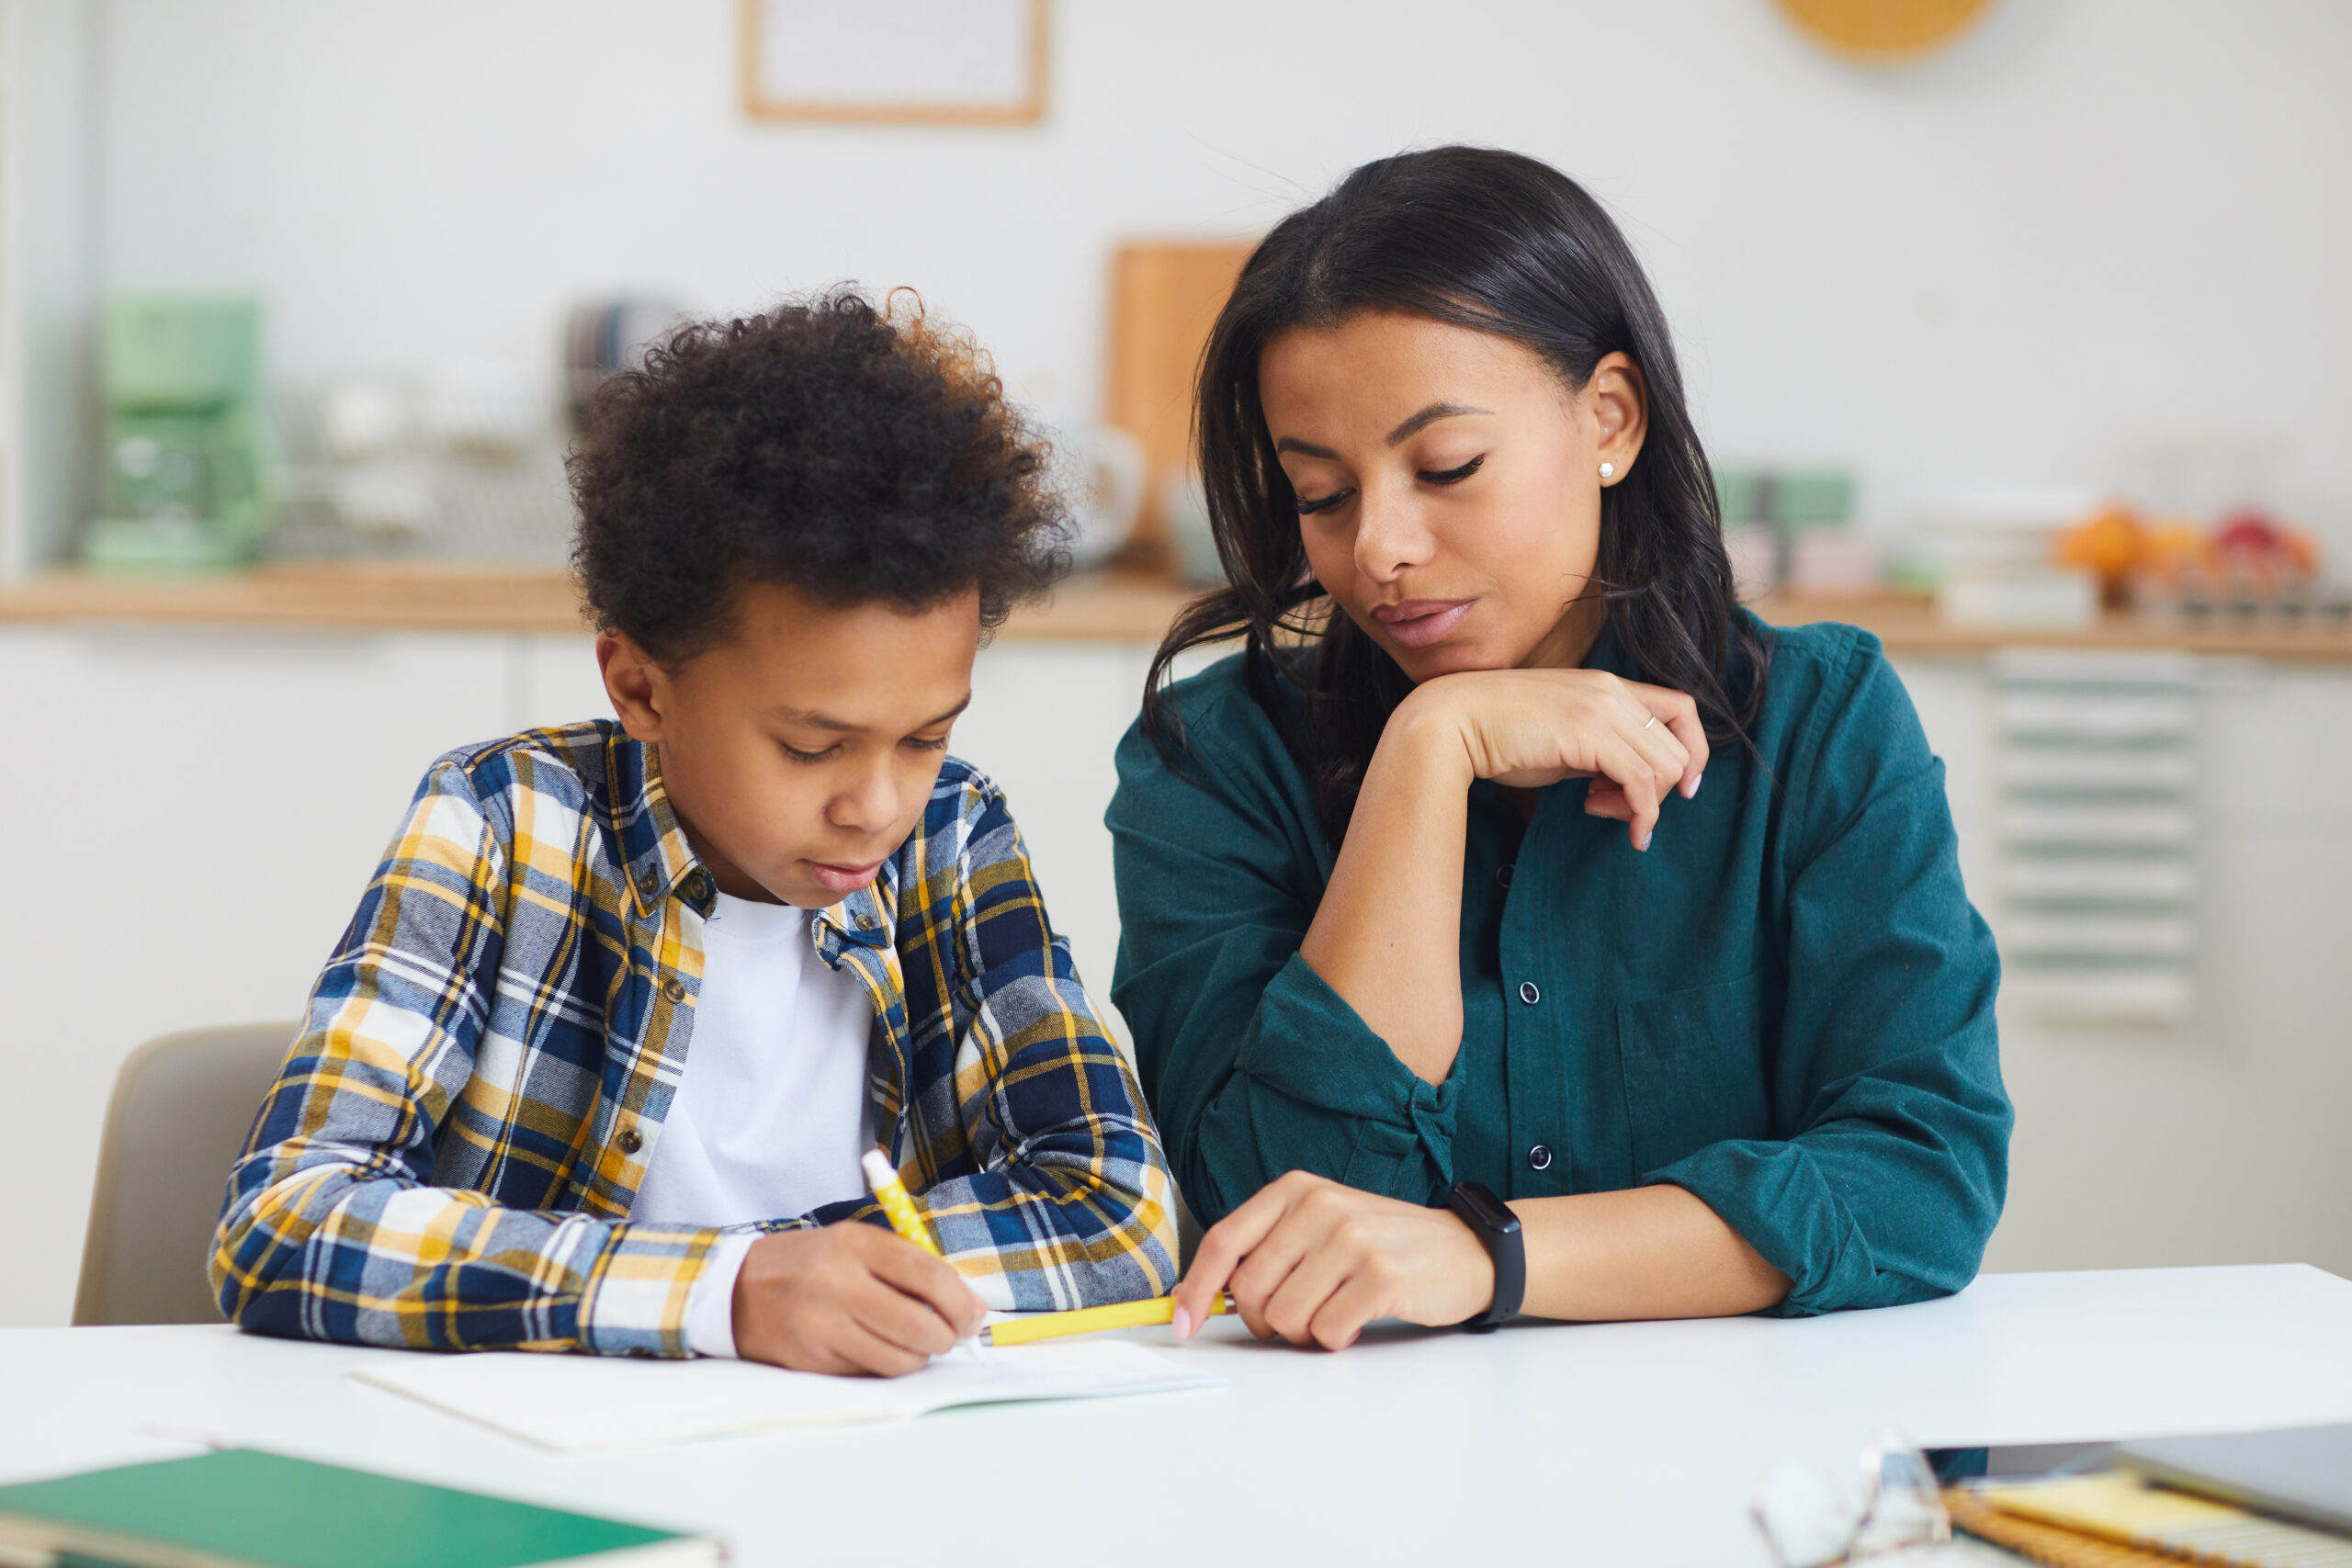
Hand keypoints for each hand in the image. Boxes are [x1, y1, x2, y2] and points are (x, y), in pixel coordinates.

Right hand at [730, 1223, 986, 1375]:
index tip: (972, 1316)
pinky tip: (877, 1349)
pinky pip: (869, 1373)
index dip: (961, 1302)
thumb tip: (970, 1308)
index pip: (928, 1275)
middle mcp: (839, 1283)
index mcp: (856, 1244)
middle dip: (946, 1337)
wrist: (735, 1290)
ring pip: (899, 1359)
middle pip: (920, 1325)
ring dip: (918, 1357)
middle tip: (949, 1336)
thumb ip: (911, 1268)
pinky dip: (884, 1366)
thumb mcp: (856, 1246)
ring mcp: (823, 1326)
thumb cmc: (811, 1264)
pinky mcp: (811, 1361)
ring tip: (913, 1343)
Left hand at [1171, 1171, 1494, 1349]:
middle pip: (1249, 1289)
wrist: (1464, 1250)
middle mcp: (1320, 1205)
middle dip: (1263, 1320)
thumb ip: (1268, 1249)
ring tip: (1336, 1311)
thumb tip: (1204, 1297)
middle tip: (1298, 1318)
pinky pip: (1327, 1331)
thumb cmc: (1382, 1245)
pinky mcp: (1382, 1276)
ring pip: (1285, 1316)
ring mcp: (1352, 1239)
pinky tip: (1359, 1319)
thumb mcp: (1320, 1225)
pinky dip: (1336, 1339)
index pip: (1223, 1240)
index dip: (1195, 1287)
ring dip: (1305, 1332)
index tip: (1181, 1323)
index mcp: (1295, 1189)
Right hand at [1398, 668, 1705, 849]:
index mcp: (1607, 685)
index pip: (1682, 709)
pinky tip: (1625, 831)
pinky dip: (1643, 814)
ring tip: (1607, 816)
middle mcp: (1611, 690)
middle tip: (1622, 811)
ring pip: (1668, 765)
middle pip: (1681, 743)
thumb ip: (1596, 750)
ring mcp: (1601, 708)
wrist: (1450, 724)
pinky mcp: (1588, 733)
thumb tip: (1622, 781)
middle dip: (1665, 789)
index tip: (1678, 789)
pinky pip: (1642, 781)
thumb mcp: (1560, 739)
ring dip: (1650, 804)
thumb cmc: (1496, 735)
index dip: (1693, 752)